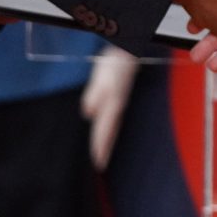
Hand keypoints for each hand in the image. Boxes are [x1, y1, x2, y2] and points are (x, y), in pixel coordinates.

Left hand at [82, 47, 137, 169]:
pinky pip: (111, 118)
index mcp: (112, 103)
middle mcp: (116, 106)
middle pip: (109, 131)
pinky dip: (107, 129)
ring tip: (102, 154)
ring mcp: (118, 102)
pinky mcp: (117, 98)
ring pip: (111, 126)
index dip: (99, 146)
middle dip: (104, 148)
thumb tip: (88, 113)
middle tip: (100, 166)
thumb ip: (95, 94)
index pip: (103, 129)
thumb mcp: (101, 76)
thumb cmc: (115, 62)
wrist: (128, 51)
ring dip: (106, 141)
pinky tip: (106, 131)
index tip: (97, 163)